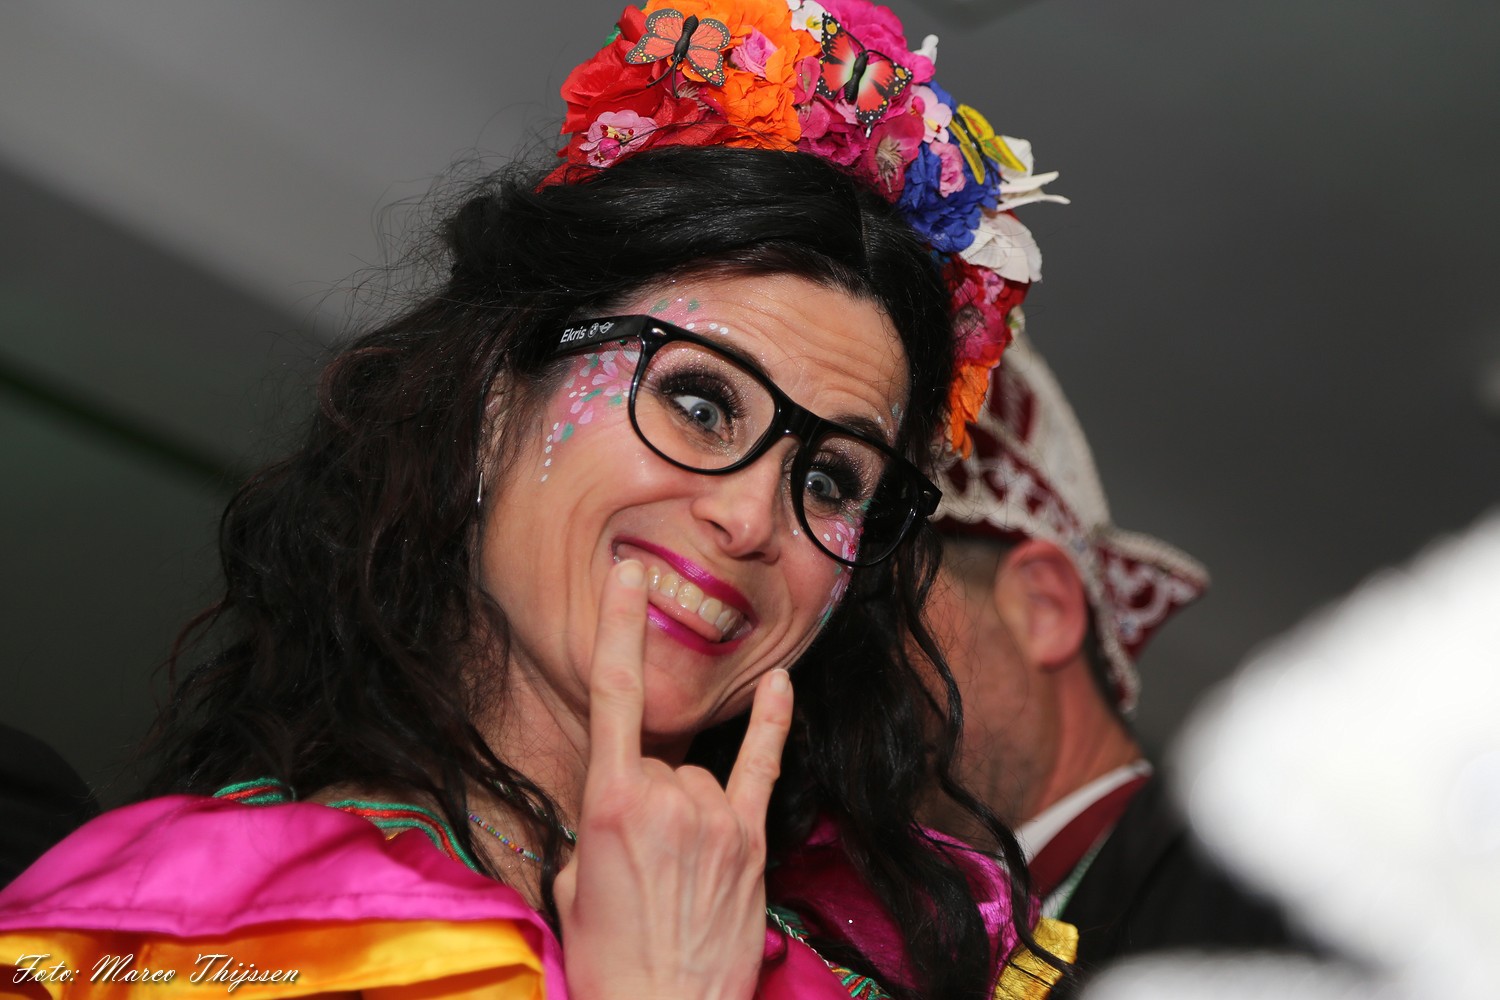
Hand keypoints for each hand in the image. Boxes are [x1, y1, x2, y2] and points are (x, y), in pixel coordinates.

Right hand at [555, 559, 793, 999]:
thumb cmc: (610, 957)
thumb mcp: (574, 882)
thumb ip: (600, 824)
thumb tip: (628, 806)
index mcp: (609, 803)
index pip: (613, 697)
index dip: (619, 628)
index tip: (627, 574)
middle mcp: (666, 797)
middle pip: (660, 759)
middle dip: (647, 799)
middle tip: (641, 868)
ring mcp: (715, 817)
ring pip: (698, 777)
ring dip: (685, 811)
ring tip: (676, 877)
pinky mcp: (751, 842)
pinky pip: (761, 766)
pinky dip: (772, 725)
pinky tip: (782, 685)